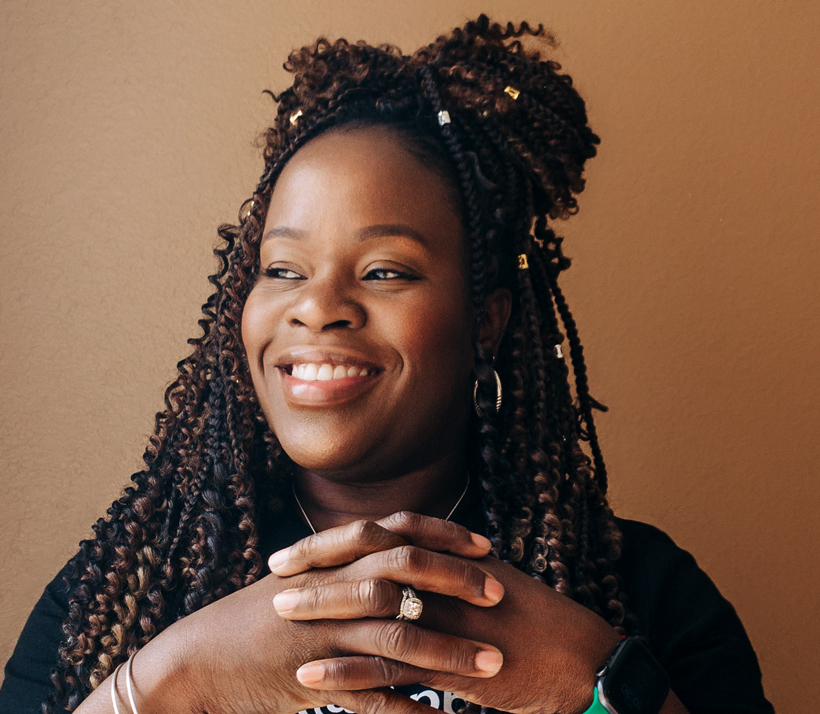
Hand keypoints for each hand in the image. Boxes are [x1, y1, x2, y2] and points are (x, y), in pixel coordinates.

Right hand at [136, 516, 504, 713]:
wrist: (198, 660)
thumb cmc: (257, 619)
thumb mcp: (302, 581)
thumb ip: (346, 566)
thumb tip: (394, 555)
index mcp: (331, 560)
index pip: (397, 531)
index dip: (443, 535)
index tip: (484, 546)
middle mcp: (330, 588)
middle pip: (403, 572)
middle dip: (456, 580)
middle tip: (499, 594)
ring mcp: (323, 633)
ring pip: (398, 636)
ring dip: (450, 651)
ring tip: (495, 663)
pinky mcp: (313, 679)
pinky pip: (371, 697)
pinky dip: (411, 711)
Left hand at [272, 512, 619, 713]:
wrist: (587, 663)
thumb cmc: (540, 627)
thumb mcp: (495, 586)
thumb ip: (453, 575)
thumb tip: (416, 569)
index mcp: (456, 557)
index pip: (387, 535)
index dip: (340, 539)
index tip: (302, 547)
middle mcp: (450, 579)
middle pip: (372, 560)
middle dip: (320, 563)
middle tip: (277, 570)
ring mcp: (451, 621)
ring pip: (374, 608)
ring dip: (324, 610)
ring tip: (279, 613)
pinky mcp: (455, 666)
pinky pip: (391, 666)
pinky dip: (348, 671)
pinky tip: (312, 677)